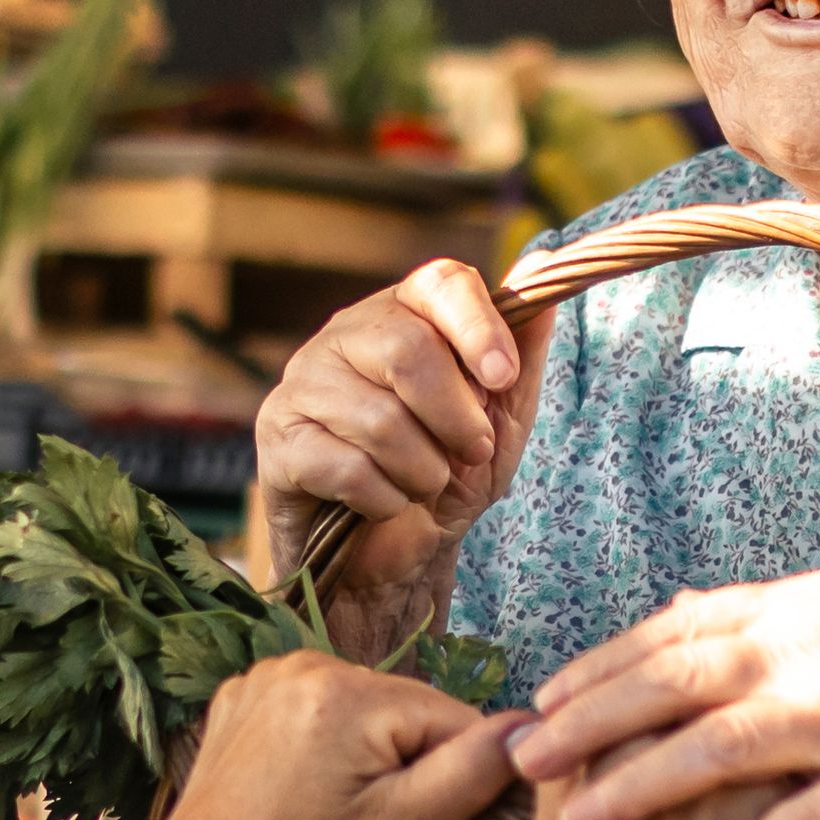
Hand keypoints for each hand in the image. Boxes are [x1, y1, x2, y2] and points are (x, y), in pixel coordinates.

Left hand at [102, 651, 520, 819]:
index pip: (452, 717)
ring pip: (364, 708)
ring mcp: (269, 673)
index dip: (454, 772)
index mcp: (348, 693)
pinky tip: (300, 786)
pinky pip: (316, 707)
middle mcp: (307, 662)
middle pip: (406, 708)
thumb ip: (469, 773)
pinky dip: (322, 741)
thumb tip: (531, 727)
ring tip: (332, 806)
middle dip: (405, 760)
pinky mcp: (244, 692)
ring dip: (367, 750)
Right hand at [251, 262, 530, 653]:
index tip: (503, 378)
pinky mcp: (279, 442)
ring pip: (380, 419)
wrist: (394, 555)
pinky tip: (383, 503)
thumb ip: (522, 348)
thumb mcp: (502, 418)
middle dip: (457, 417)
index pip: (439, 282)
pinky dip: (385, 499)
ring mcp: (303, 386)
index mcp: (402, 314)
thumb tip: (540, 264)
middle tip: (473, 452)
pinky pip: (347, 468)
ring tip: (424, 483)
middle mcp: (344, 336)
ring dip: (424, 470)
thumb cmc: (447, 474)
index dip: (477, 327)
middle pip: (407, 350)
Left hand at [513, 570, 819, 819]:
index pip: (681, 630)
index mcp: (810, 602)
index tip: (546, 697)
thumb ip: (773, 615)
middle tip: (523, 758)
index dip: (605, 665)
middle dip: (591, 722)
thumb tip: (681, 610)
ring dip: (641, 789)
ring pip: (722, 752)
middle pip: (677, 683)